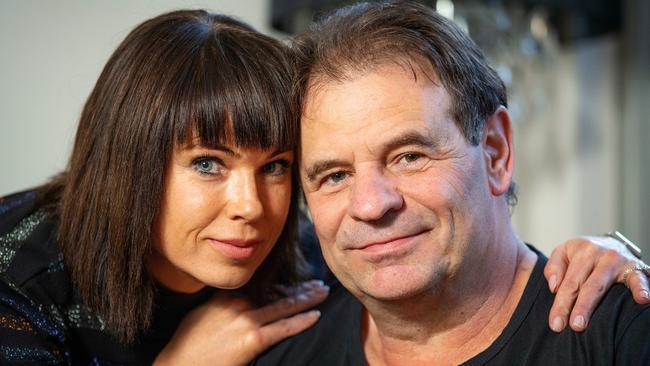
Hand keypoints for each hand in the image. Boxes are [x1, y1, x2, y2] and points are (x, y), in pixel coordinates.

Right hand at [154, 280, 328, 365]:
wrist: (180, 364)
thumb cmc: (188, 343)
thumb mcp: (203, 313)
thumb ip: (223, 303)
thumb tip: (240, 299)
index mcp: (227, 295)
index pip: (262, 285)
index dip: (282, 283)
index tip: (296, 281)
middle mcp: (238, 303)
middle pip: (276, 292)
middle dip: (299, 289)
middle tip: (316, 284)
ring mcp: (246, 321)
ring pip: (284, 306)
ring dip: (306, 299)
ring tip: (321, 293)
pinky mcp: (252, 340)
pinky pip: (283, 328)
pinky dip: (301, 321)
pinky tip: (315, 315)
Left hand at [544, 235, 649, 332]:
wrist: (612, 243)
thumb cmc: (583, 254)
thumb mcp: (563, 252)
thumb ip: (553, 268)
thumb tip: (554, 287)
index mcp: (579, 251)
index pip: (568, 282)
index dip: (561, 304)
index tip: (556, 323)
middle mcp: (598, 254)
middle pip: (585, 286)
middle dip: (578, 307)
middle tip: (573, 327)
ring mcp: (617, 261)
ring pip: (602, 285)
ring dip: (591, 304)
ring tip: (584, 322)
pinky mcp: (636, 267)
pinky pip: (638, 278)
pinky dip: (640, 288)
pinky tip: (641, 299)